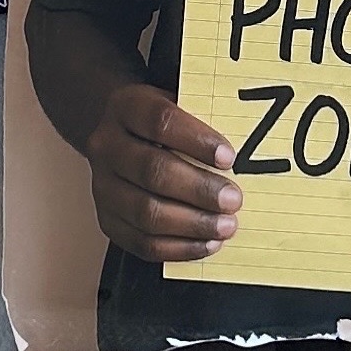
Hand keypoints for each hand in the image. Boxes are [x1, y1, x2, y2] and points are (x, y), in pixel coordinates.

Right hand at [82, 83, 239, 261]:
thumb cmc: (164, 124)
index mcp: (126, 107)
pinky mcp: (107, 219)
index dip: (196, 140)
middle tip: (233, 199)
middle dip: (199, 189)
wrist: (123, 137)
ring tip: (226, 226)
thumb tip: (248, 149)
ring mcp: (102, 186)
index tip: (229, 157)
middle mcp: (106, 145)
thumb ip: (204, 118)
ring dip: (192, 223)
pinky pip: (140, 242)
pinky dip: (178, 248)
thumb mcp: (178, 103)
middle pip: (152, 170)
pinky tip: (206, 243)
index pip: (159, 120)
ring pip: (145, 211)